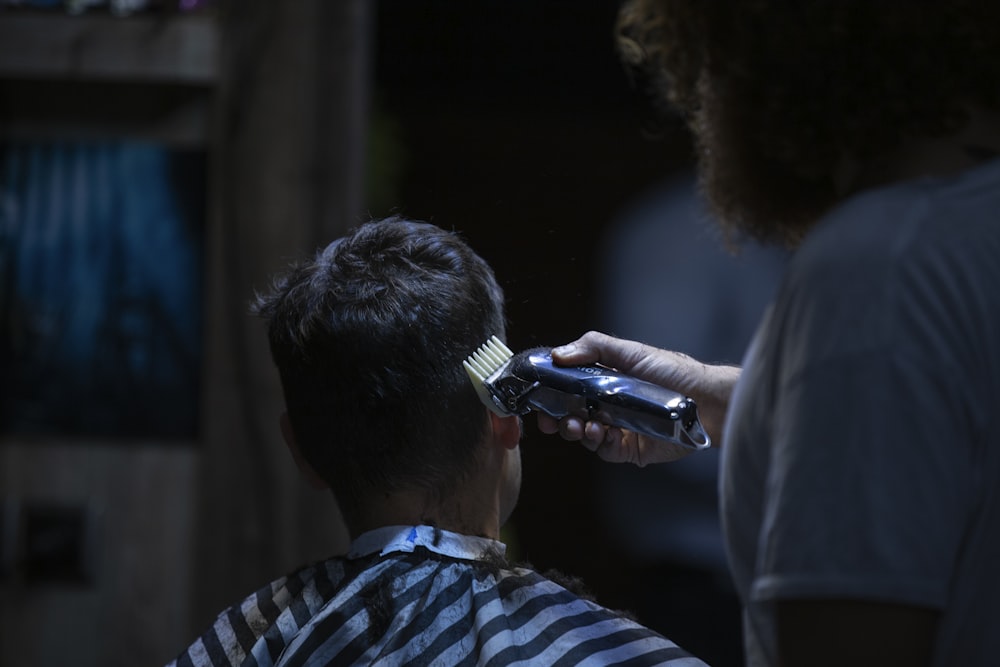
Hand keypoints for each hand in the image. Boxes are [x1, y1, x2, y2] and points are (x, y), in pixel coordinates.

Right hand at [535, 331, 739, 464]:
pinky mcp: (629, 449)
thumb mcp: (630, 351)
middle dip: (555, 418)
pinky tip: (600, 434)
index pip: (565, 388)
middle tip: (551, 420)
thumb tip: (557, 355)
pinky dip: (597, 444)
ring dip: (574, 430)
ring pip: (582, 434)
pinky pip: (604, 451)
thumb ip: (593, 347)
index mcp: (602, 381)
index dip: (548, 394)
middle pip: (567, 414)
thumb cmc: (673, 372)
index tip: (537, 398)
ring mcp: (617, 428)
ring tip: (579, 425)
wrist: (706, 401)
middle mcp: (606, 405)